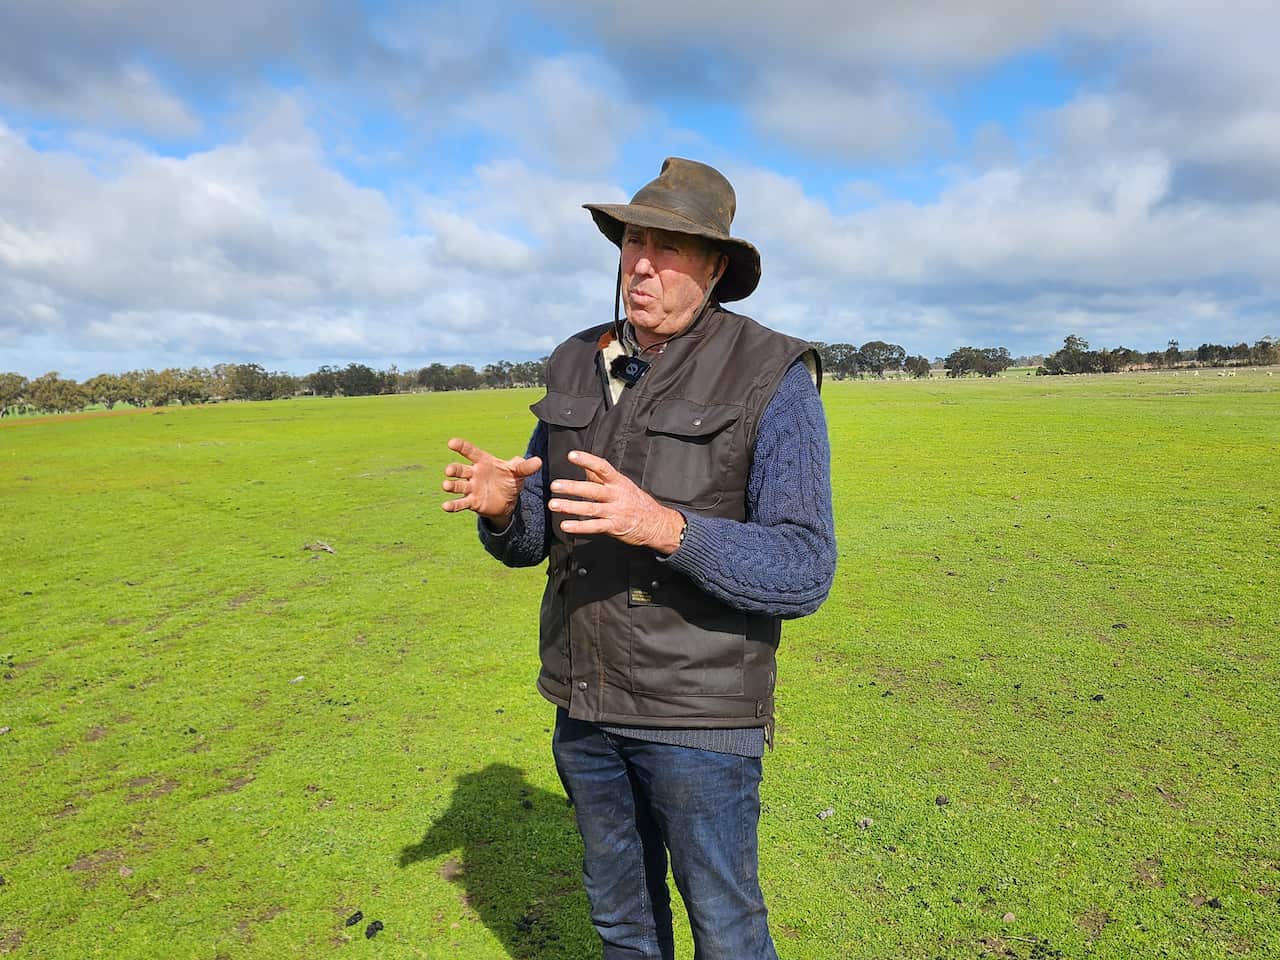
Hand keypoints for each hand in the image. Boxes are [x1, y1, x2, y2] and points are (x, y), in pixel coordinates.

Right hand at [441, 437, 542, 522]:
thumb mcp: (519, 473)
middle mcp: (474, 474)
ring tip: (446, 486)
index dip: (461, 447)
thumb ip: (526, 467)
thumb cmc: (509, 480)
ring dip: (451, 486)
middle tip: (449, 470)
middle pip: (461, 469)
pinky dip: (453, 505)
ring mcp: (471, 488)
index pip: (470, 452)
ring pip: (458, 486)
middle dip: (454, 469)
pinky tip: (445, 506)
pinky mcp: (472, 502)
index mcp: (483, 462)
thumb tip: (538, 461)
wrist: (508, 500)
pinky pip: (461, 503)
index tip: (451, 443)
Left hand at [547, 450, 684, 552]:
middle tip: (555, 485)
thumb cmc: (637, 502)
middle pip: (593, 490)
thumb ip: (602, 478)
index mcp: (618, 482)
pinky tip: (565, 526)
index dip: (587, 460)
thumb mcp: (623, 485)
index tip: (571, 455)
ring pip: (591, 508)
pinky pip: (594, 527)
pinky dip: (579, 527)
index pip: (602, 468)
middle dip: (573, 487)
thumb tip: (585, 467)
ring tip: (553, 505)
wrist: (656, 523)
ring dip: (571, 507)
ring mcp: (616, 512)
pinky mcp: (614, 527)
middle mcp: (617, 495)